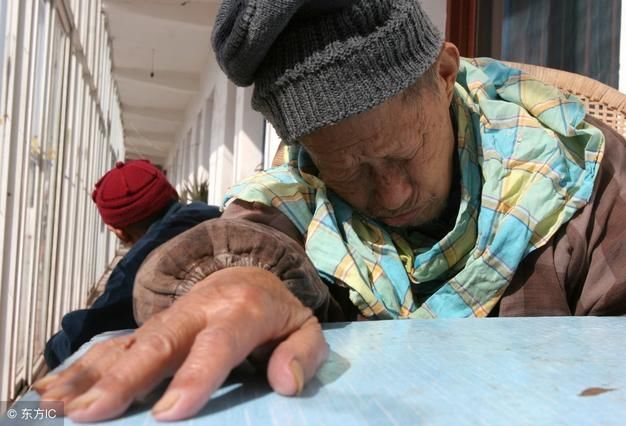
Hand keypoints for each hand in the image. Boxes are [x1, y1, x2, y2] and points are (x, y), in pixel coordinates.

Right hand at [33, 267, 327, 421]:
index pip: (216, 345)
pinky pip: (114, 345)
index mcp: (241, 311)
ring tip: (63, 406)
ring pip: (129, 344)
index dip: (193, 378)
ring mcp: (169, 318)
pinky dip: (83, 367)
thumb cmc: (275, 311)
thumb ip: (303, 354)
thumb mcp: (306, 327)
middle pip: (159, 343)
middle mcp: (198, 311)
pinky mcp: (150, 326)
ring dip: (94, 375)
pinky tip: (55, 390)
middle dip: (125, 379)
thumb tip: (286, 383)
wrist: (247, 272)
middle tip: (93, 413)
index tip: (168, 414)